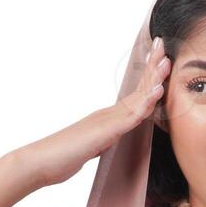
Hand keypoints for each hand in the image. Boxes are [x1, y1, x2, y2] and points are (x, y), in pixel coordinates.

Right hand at [8, 36, 172, 190]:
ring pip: (136, 97)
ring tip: (165, 61)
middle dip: (152, 67)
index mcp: (107, 117)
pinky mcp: (105, 132)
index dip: (148, 77)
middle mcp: (107, 114)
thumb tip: (109, 138)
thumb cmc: (62, 156)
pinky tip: (157, 90)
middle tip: (162, 45)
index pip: (133, 94)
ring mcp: (105, 121)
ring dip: (153, 79)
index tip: (158, 59)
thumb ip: (103, 140)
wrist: (40, 162)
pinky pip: (131, 116)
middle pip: (136, 88)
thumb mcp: (91, 147)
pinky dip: (146, 102)